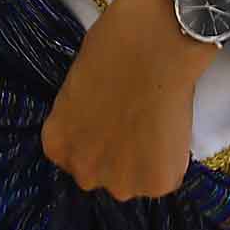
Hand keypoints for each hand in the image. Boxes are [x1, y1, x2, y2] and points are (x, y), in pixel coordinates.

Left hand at [41, 0, 212, 200]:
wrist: (151, 46)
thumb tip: (101, 125)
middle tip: (137, 123)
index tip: (112, 121)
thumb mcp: (77, 90)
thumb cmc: (111, 48)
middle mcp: (82, 171)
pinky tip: (170, 127)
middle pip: (104, 174)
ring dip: (146, 161)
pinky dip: (172, 157)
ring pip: (137, 180)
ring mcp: (120, 182)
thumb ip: (83, 120)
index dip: (98, 140)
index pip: (77, 158)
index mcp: (56, 145)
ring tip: (156, 123)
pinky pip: (167, 175)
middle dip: (119, 156)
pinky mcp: (156, 183)